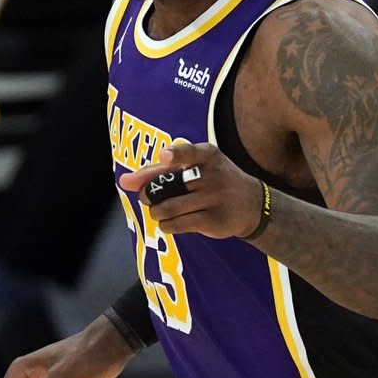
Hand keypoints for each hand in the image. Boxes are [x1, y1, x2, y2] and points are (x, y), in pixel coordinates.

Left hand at [119, 142, 261, 239]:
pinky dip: (166, 226)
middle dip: (149, 195)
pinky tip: (170, 223)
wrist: (252, 204)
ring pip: (168, 208)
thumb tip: (124, 181)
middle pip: (166, 186)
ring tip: (160, 212)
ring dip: (156, 213)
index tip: (165, 157)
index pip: (188, 152)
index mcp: (207, 155)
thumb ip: (159, 171)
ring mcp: (215, 198)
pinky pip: (177, 225)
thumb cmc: (215, 181)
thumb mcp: (196, 167)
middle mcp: (212, 175)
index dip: (174, 154)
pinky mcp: (214, 220)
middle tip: (149, 199)